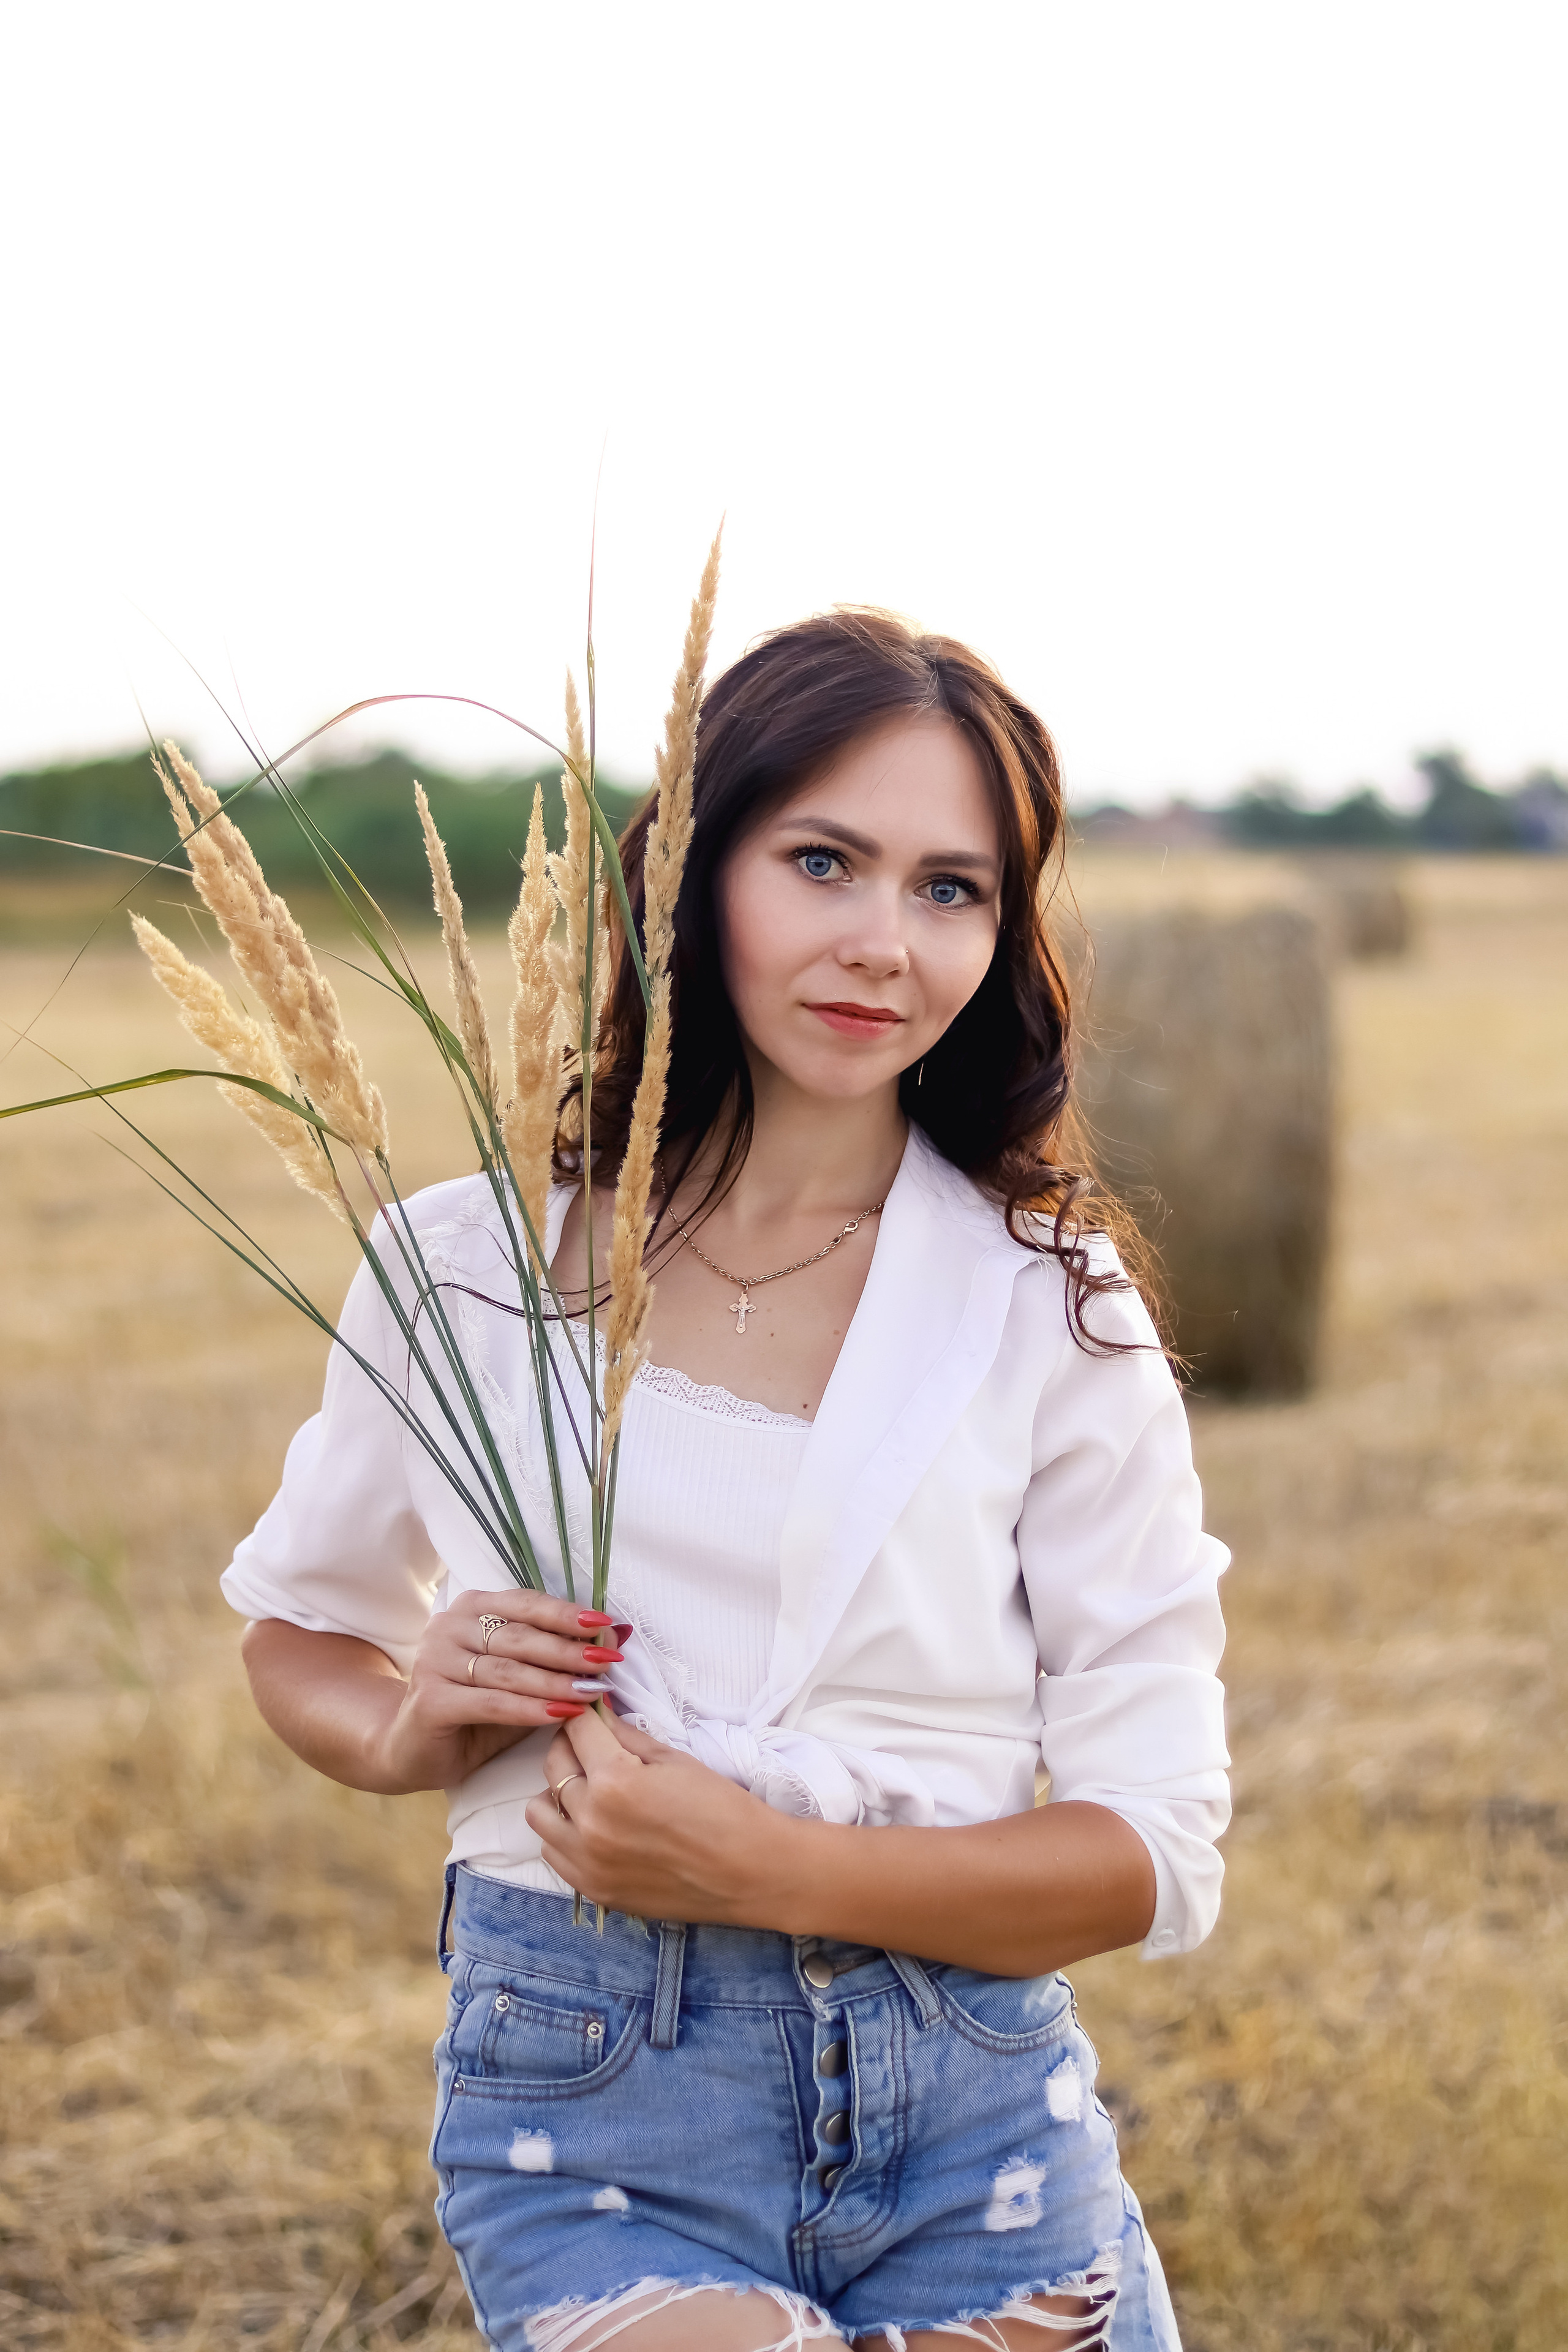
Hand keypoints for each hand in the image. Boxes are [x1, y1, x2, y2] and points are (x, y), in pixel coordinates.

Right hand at [372, 1588, 630, 1794]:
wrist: (413, 1749)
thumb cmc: (473, 1708)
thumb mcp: (518, 1678)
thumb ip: (555, 1658)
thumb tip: (614, 1636)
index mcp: (471, 1608)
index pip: (525, 1604)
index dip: (566, 1614)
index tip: (605, 1625)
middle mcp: (448, 1626)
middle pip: (520, 1636)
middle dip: (569, 1649)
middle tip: (607, 1660)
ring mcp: (435, 1661)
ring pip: (508, 1670)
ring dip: (555, 1681)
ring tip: (592, 1691)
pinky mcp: (431, 1700)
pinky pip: (491, 1702)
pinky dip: (529, 1709)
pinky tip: (561, 1714)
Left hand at [523, 1706, 794, 1926]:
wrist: (751, 1872)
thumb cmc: (723, 1809)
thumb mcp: (675, 1760)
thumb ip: (627, 1737)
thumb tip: (598, 1715)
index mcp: (614, 1782)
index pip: (577, 1729)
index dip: (585, 1715)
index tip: (591, 1712)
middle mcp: (591, 1822)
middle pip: (554, 1764)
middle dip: (571, 1747)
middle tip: (594, 1745)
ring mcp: (588, 1861)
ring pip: (539, 1811)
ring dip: (559, 1792)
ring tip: (590, 1790)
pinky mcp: (594, 1888)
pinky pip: (553, 1851)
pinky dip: (565, 1833)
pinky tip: (596, 1826)